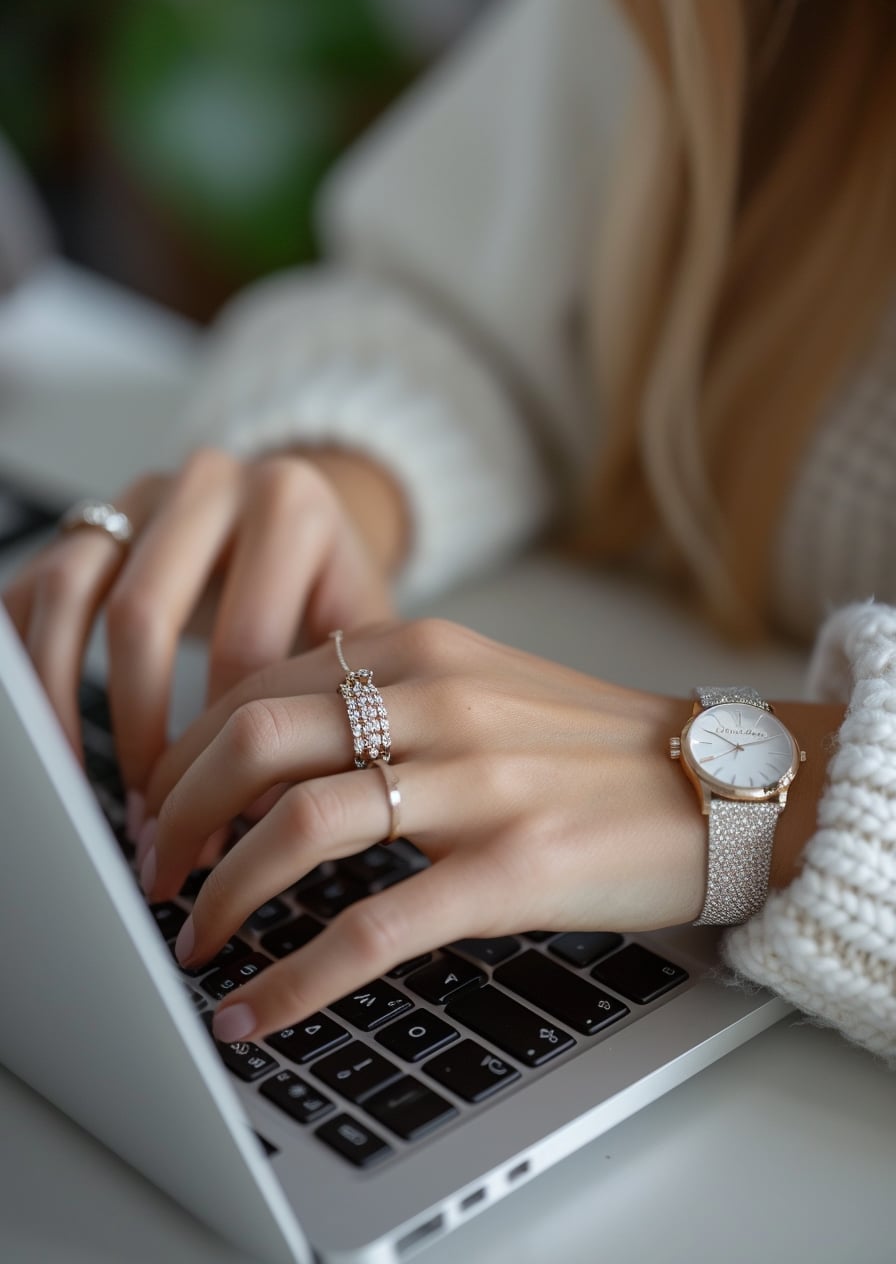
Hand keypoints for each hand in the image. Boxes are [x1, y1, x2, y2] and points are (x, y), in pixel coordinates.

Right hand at [1, 448, 398, 825]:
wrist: (303, 517)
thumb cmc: (329, 588)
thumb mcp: (359, 625)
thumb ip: (334, 696)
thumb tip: (271, 812)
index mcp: (289, 505)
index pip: (243, 641)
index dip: (234, 740)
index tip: (232, 810)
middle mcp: (210, 482)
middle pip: (141, 613)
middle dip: (139, 728)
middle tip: (153, 806)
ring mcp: (141, 495)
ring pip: (69, 592)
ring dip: (64, 700)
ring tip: (84, 779)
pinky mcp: (91, 519)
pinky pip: (31, 586)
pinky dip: (29, 662)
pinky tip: (45, 728)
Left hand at [141, 618, 704, 1041]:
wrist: (716, 785)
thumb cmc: (590, 747)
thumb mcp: (480, 687)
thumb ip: (383, 696)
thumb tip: (275, 742)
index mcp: (423, 651)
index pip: (260, 688)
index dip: (187, 753)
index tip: (160, 807)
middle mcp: (439, 701)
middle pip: (254, 739)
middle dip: (177, 809)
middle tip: (154, 867)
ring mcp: (477, 784)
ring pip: (297, 825)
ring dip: (220, 890)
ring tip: (193, 938)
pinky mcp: (512, 869)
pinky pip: (372, 927)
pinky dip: (296, 976)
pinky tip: (260, 1009)